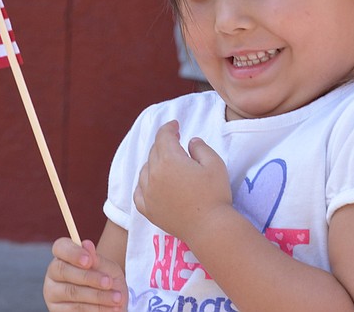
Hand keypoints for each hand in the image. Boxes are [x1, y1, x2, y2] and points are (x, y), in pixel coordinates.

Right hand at [43, 238, 126, 310]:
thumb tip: (86, 244)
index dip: (73, 253)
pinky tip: (109, 309)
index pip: (60, 247)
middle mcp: (53, 273)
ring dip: (97, 296)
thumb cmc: (106, 280)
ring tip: (117, 298)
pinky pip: (75, 309)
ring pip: (71, 292)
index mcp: (63, 256)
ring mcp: (53, 293)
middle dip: (88, 277)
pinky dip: (95, 309)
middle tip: (108, 282)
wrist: (110, 304)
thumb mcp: (107, 268)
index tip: (89, 260)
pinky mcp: (57, 311)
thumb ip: (97, 259)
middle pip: (63, 270)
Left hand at [133, 121, 231, 240]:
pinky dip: (144, 183)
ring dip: (154, 162)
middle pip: (154, 151)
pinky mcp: (147, 210)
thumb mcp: (215, 163)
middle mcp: (153, 174)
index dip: (169, 127)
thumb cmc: (215, 194)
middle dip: (164, 144)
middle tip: (175, 142)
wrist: (209, 228)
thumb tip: (190, 142)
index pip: (163, 136)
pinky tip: (151, 183)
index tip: (175, 125)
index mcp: (169, 160)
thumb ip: (200, 147)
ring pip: (145, 170)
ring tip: (166, 163)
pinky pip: (138, 191)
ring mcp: (148, 193)